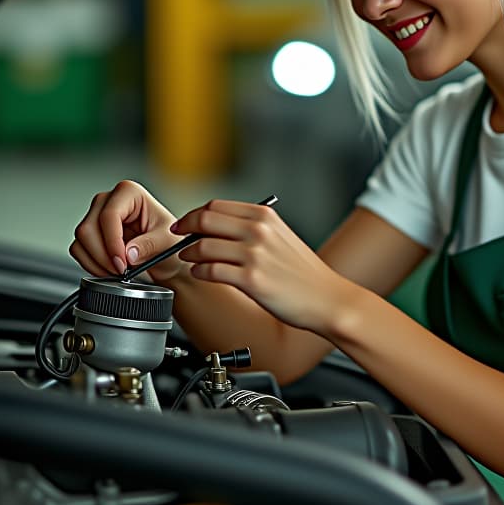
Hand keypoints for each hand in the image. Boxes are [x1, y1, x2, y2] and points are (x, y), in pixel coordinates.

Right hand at [70, 180, 181, 281]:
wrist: (165, 257)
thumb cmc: (168, 242)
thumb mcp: (167, 242)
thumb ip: (149, 245)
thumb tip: (129, 252)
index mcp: (129, 193)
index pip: (109, 215)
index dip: (113, 242)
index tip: (123, 263)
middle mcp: (109, 200)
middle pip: (89, 228)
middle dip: (104, 255)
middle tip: (122, 270)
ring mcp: (96, 215)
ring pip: (81, 240)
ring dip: (98, 262)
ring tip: (119, 271)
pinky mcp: (90, 232)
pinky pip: (78, 250)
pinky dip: (92, 265)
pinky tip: (109, 269)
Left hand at [172, 199, 350, 333]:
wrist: (326, 298)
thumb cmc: (305, 273)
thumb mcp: (281, 237)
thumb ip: (253, 228)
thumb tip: (217, 228)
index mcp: (265, 216)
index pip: (217, 206)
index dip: (194, 214)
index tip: (186, 223)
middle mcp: (259, 231)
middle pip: (205, 219)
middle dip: (184, 228)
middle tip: (177, 237)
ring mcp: (254, 254)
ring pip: (203, 246)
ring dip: (188, 253)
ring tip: (187, 259)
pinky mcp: (251, 279)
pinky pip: (211, 270)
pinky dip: (199, 272)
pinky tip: (200, 274)